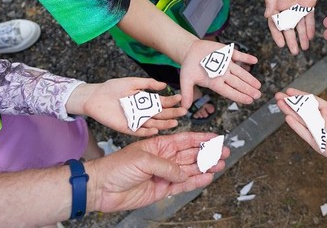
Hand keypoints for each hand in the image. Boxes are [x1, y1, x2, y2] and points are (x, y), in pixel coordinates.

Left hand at [67, 78, 186, 135]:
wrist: (95, 96)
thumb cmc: (112, 88)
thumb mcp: (132, 82)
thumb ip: (148, 84)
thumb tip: (163, 85)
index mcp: (144, 100)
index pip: (161, 102)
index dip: (171, 101)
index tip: (181, 98)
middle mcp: (142, 111)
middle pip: (160, 114)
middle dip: (172, 113)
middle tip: (184, 112)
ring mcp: (136, 120)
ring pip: (153, 123)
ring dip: (164, 124)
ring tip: (175, 123)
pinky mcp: (127, 128)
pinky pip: (139, 131)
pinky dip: (147, 131)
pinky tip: (155, 129)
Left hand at [87, 132, 228, 212]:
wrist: (102, 187)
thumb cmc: (117, 166)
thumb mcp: (143, 159)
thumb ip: (167, 166)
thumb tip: (183, 174)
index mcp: (160, 145)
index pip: (185, 140)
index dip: (202, 138)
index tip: (217, 137)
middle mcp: (165, 158)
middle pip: (191, 154)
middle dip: (208, 153)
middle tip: (224, 152)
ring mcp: (164, 174)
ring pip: (190, 170)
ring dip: (205, 167)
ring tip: (220, 165)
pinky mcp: (162, 189)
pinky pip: (183, 185)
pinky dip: (195, 182)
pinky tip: (207, 178)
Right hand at [179, 39, 260, 107]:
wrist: (190, 50)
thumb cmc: (189, 66)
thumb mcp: (186, 79)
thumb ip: (187, 92)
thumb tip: (184, 107)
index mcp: (215, 82)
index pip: (228, 91)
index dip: (239, 96)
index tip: (249, 101)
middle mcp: (223, 74)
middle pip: (237, 83)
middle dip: (248, 89)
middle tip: (258, 95)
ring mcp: (226, 64)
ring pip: (240, 72)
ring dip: (250, 78)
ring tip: (258, 85)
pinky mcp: (227, 53)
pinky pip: (238, 55)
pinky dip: (246, 57)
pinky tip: (255, 61)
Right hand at [264, 0, 323, 53]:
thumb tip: (267, 15)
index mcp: (276, 2)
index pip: (275, 22)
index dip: (277, 34)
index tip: (282, 44)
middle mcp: (285, 6)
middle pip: (287, 26)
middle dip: (290, 39)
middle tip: (293, 51)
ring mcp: (297, 6)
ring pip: (298, 25)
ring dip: (300, 37)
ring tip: (303, 48)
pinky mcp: (308, 4)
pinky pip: (308, 19)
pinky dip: (309, 28)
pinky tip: (310, 38)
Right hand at [275, 81, 326, 170]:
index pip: (312, 101)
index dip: (301, 96)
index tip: (290, 90)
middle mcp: (324, 121)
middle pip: (303, 110)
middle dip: (291, 103)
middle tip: (278, 95)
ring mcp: (321, 133)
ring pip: (302, 120)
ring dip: (290, 112)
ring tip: (279, 104)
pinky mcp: (320, 145)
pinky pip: (306, 134)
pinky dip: (297, 127)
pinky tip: (288, 118)